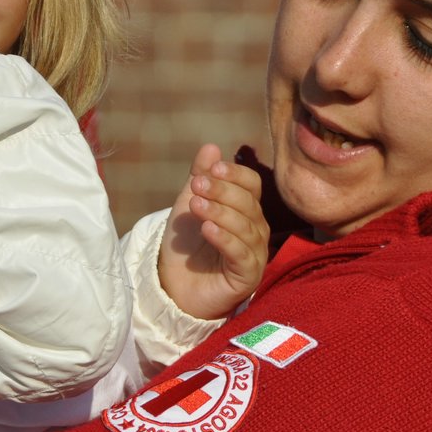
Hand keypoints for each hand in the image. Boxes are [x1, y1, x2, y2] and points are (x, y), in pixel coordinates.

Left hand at [158, 143, 270, 319]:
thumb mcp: (189, 203)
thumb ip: (200, 176)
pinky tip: (208, 229)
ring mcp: (254, 253)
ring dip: (220, 213)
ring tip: (196, 206)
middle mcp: (256, 229)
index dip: (234, 174)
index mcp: (247, 208)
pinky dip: (225, 239)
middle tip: (196, 187)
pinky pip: (241, 254)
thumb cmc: (187, 243)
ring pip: (246, 227)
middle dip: (222, 192)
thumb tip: (211, 147)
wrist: (174, 284)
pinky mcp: (247, 277)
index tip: (211, 169)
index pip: (252, 184)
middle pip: (249, 203)